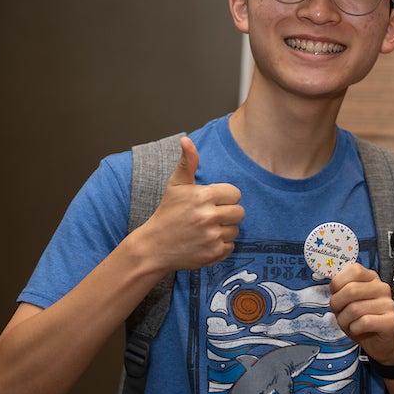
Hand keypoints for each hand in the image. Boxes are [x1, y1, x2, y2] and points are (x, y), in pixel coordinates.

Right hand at [140, 136, 243, 271]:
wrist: (154, 247)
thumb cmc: (167, 213)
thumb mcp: (176, 185)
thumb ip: (187, 162)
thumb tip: (186, 140)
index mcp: (203, 196)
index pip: (235, 194)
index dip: (225, 198)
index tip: (211, 202)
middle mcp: (209, 216)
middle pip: (240, 212)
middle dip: (227, 214)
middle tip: (209, 217)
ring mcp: (212, 237)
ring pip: (235, 230)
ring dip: (224, 230)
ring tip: (205, 230)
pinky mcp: (214, 254)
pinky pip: (231, 246)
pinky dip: (221, 246)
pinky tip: (205, 242)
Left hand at [329, 263, 393, 365]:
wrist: (379, 342)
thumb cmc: (361, 320)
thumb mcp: (348, 301)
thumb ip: (341, 289)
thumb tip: (332, 283)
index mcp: (372, 278)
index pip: (354, 270)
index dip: (338, 282)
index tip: (335, 293)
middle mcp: (382, 288)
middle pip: (351, 290)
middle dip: (337, 304)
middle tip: (338, 312)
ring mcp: (388, 304)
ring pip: (355, 309)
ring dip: (344, 320)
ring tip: (348, 324)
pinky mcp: (391, 321)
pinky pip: (364, 322)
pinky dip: (354, 328)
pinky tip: (358, 330)